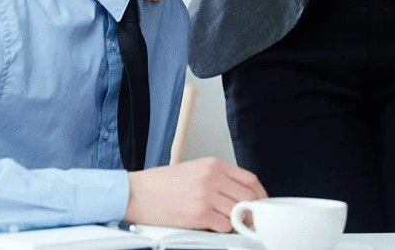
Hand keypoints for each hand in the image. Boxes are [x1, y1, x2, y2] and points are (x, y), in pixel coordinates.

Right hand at [125, 157, 266, 231]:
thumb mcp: (194, 170)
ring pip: (238, 212)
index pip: (250, 179)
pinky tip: (213, 227)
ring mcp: (206, 196)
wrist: (135, 193)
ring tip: (227, 223)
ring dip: (236, 222)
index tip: (260, 204)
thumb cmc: (160, 184)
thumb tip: (238, 194)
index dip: (260, 194)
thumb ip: (217, 178)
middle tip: (248, 219)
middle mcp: (212, 177)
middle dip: (252, 211)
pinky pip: (224, 226)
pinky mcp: (198, 214)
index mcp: (213, 164)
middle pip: (248, 196)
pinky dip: (223, 229)